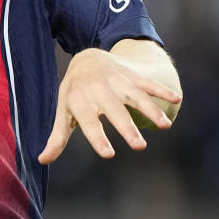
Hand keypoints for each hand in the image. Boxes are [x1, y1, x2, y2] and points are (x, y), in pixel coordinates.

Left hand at [38, 46, 181, 164]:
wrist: (87, 58)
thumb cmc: (75, 92)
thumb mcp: (63, 110)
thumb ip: (57, 136)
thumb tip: (42, 160)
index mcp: (80, 101)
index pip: (89, 122)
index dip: (98, 137)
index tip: (109, 154)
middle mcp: (99, 90)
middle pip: (115, 110)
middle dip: (127, 127)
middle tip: (139, 146)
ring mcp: (118, 81)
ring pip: (135, 96)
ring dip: (150, 109)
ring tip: (165, 126)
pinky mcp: (132, 76)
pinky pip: (148, 83)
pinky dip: (162, 89)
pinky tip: (176, 99)